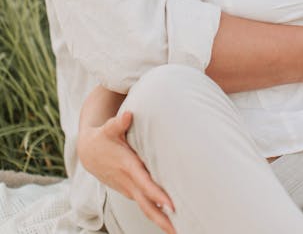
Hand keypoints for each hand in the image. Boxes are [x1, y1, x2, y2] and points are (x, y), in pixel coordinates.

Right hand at [77, 110, 175, 233]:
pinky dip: (156, 214)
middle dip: (163, 220)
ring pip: (146, 208)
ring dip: (161, 220)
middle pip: (147, 205)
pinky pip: (145, 205)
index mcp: (127, 167)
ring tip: (180, 229)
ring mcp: (129, 189)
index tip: (172, 205)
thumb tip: (128, 115)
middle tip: (179, 231)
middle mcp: (128, 182)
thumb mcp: (109, 129)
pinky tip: (169, 219)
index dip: (157, 195)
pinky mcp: (130, 191)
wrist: (88, 152)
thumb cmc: (103, 138)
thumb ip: (119, 122)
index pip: (145, 184)